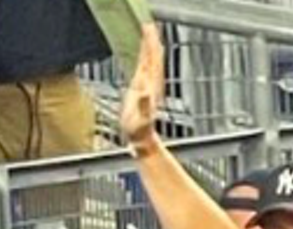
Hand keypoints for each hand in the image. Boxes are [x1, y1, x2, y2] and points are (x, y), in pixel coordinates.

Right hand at [120, 23, 164, 150]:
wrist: (141, 140)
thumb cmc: (138, 130)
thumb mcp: (139, 118)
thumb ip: (142, 105)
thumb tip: (145, 93)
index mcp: (149, 85)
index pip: (152, 59)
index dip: (150, 44)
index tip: (148, 29)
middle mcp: (152, 84)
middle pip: (154, 57)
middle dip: (152, 40)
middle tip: (149, 25)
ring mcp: (149, 87)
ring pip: (152, 61)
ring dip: (150, 47)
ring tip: (148, 33)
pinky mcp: (144, 90)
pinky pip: (145, 68)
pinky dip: (145, 57)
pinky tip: (142, 55)